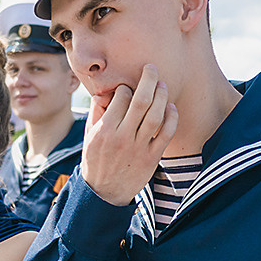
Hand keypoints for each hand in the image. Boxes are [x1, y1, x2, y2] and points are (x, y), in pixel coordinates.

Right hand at [80, 64, 176, 205]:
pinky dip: (171, 118)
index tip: (127, 88)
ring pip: (155, 115)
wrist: (103, 193)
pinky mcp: (151, 158)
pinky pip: (166, 134)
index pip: (121, 97)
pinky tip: (171, 107)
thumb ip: (97, 112)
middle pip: (140, 101)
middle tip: (151, 67)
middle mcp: (122, 137)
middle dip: (148, 79)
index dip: (126, 87)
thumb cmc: (96, 160)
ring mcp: (138, 148)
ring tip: (162, 84)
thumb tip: (106, 91)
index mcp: (105, 130)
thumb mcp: (89, 136)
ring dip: (161, 96)